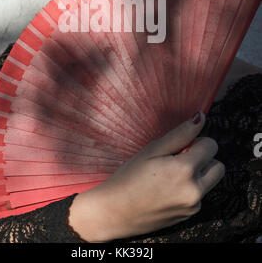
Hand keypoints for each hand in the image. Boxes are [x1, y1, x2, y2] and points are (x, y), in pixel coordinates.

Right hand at [68, 111, 224, 241]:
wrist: (114, 212)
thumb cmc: (129, 178)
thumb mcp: (152, 150)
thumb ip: (180, 134)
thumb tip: (201, 118)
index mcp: (186, 170)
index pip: (211, 146)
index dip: (196, 142)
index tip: (179, 146)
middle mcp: (195, 191)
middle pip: (218, 165)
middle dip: (203, 158)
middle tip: (178, 159)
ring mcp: (193, 206)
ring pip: (209, 181)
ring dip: (198, 174)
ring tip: (169, 175)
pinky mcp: (188, 216)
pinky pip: (199, 196)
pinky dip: (189, 188)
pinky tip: (166, 189)